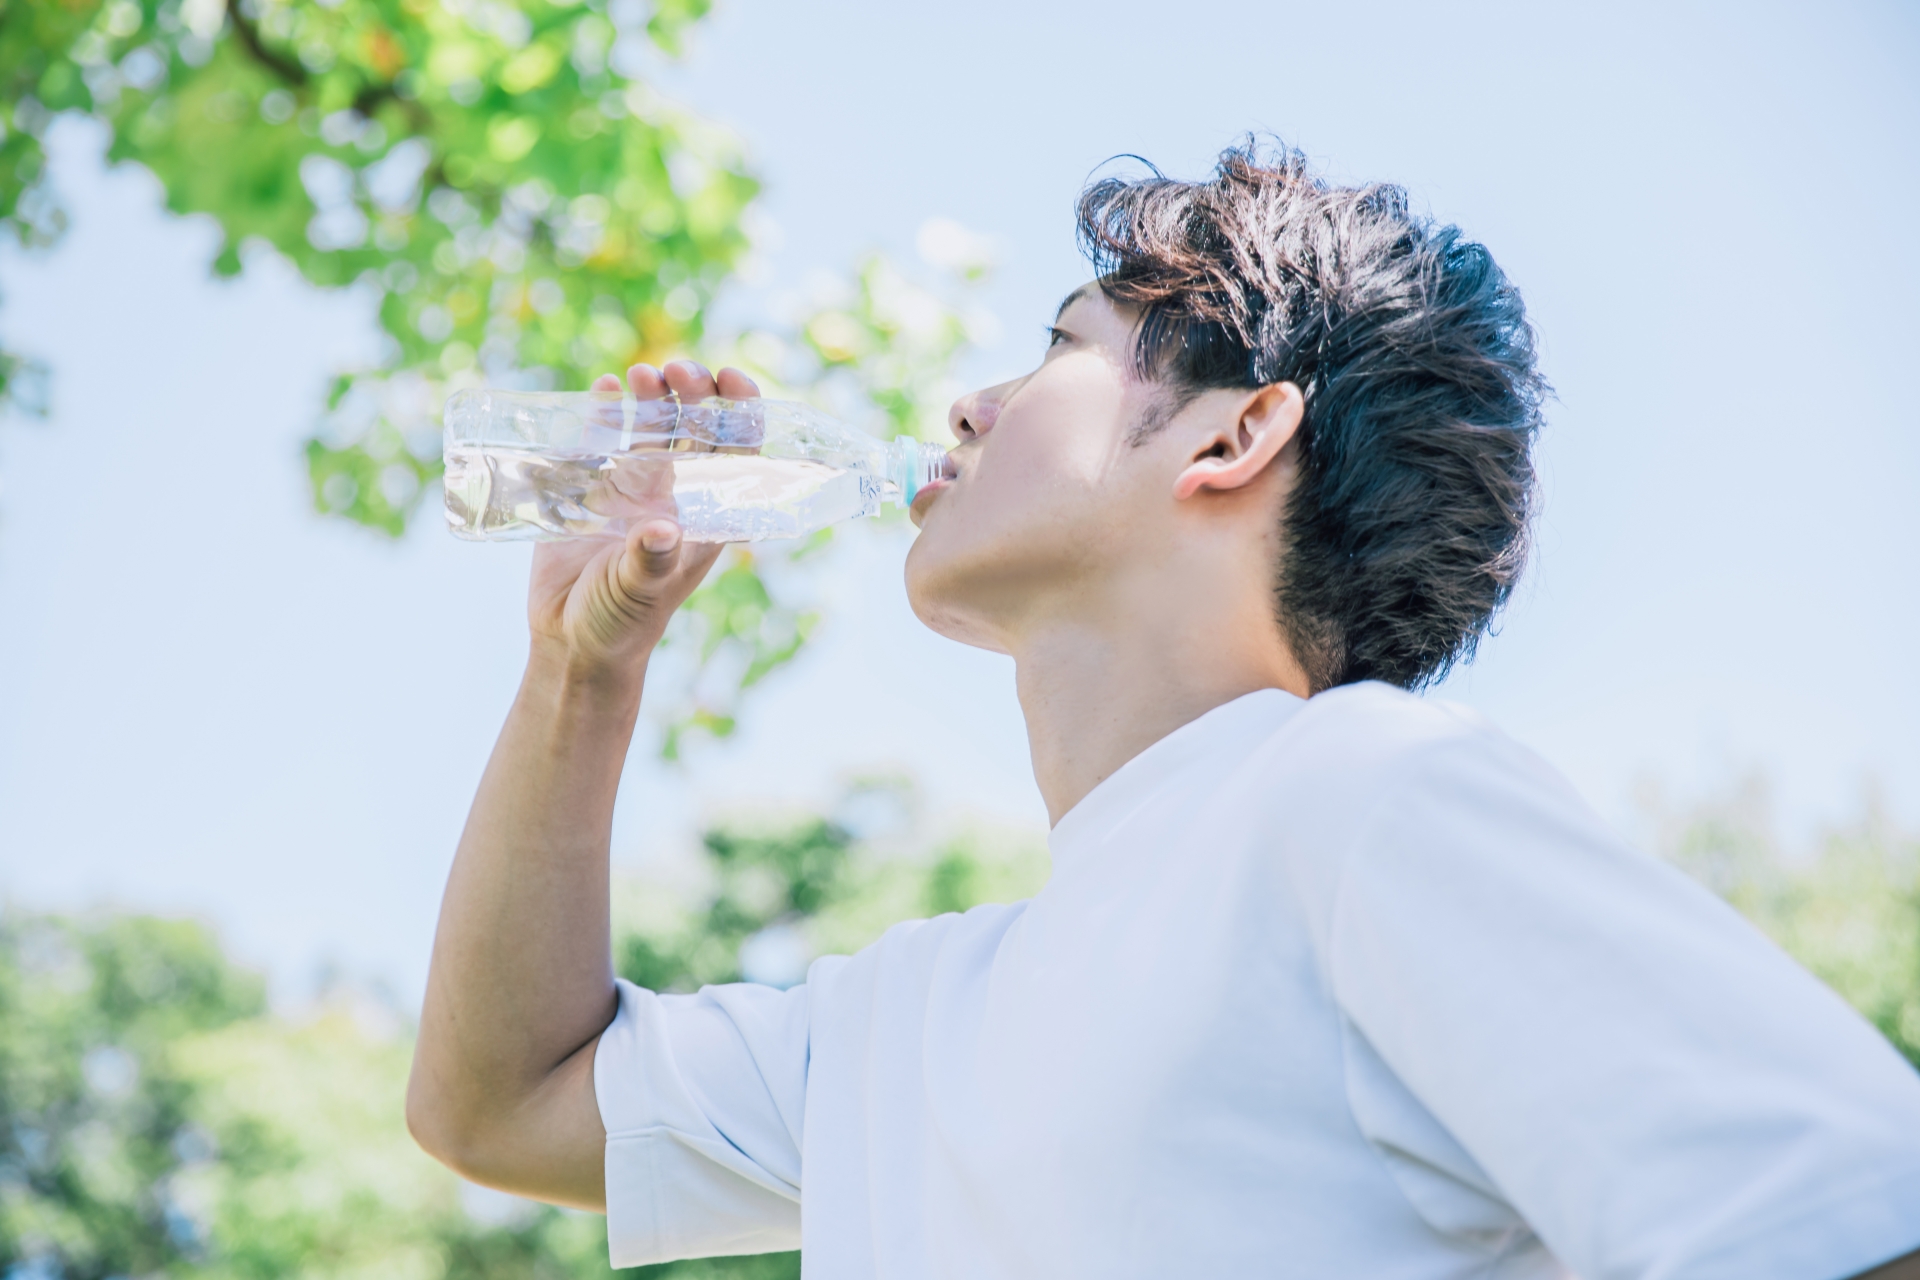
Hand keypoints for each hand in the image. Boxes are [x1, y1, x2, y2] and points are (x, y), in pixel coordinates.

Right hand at [527, 360, 759, 679]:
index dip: (740, 411)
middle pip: (696, 428)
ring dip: (653, 395)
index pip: (736, 452)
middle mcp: (674, 494)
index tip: (730, 376)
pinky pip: (602, 438)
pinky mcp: (591, 489)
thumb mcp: (639, 592)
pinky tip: (604, 388)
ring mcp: (634, 488)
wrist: (571, 642)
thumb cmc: (619, 624)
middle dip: (694, 392)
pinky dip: (605, 410)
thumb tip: (662, 528)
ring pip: (653, 426)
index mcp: (702, 514)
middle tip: (676, 369)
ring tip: (640, 374)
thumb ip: (650, 561)